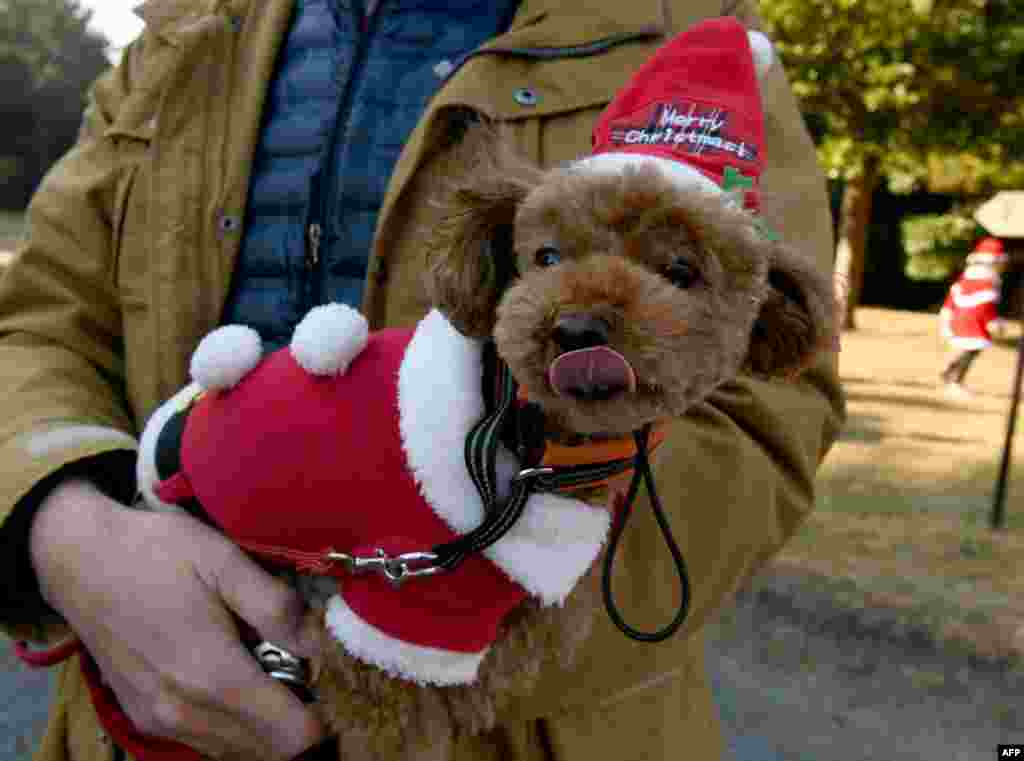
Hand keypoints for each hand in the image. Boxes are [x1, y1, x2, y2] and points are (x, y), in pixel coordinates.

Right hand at [29, 478, 324, 759]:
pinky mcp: (145, 718)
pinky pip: (207, 741)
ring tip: (271, 670)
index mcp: (213, 676)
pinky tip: (236, 677)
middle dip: (296, 719)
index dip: (321, 712)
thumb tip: (319, 646)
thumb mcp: (224, 561)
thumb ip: (276, 608)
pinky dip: (234, 724)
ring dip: (265, 724)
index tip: (327, 676)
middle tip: (303, 669)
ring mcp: (161, 721)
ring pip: (237, 751)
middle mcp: (185, 713)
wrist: (80, 559)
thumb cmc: (156, 553)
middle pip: (269, 751)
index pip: (292, 736)